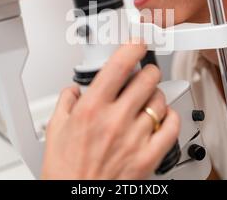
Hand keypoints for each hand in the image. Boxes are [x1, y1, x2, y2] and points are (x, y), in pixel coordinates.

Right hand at [41, 42, 179, 178]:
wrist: (76, 199)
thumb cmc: (66, 170)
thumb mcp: (55, 129)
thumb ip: (65, 102)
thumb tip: (72, 90)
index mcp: (92, 108)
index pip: (119, 65)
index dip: (132, 47)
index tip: (138, 43)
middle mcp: (115, 119)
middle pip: (146, 78)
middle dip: (146, 71)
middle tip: (142, 74)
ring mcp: (135, 137)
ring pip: (160, 99)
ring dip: (156, 94)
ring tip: (147, 100)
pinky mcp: (148, 155)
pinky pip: (171, 126)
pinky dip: (170, 116)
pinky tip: (162, 116)